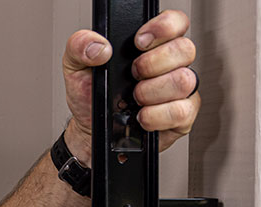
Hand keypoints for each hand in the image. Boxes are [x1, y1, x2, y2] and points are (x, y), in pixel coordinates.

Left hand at [61, 10, 200, 163]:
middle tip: (132, 74)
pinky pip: (181, 111)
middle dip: (152, 64)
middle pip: (185, 49)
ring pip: (185, 80)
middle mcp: (171, 64)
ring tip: (134, 98)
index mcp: (152, 44)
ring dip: (152, 91)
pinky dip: (156, 115)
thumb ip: (80, 45)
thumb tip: (99, 47)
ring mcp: (180, 89)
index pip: (175, 22)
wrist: (90, 129)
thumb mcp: (76, 66)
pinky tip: (141, 116)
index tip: (139, 42)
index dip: (164, 27)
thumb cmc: (90, 95)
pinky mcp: (182, 115)